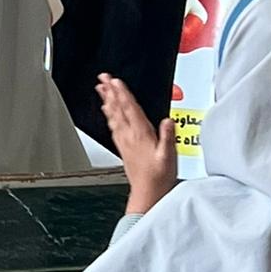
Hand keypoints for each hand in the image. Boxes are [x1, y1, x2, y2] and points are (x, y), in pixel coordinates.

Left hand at [98, 74, 176, 213]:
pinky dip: (109, 115)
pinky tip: (107, 111)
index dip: (123, 94)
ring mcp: (124, 141)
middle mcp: (130, 136)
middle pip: (118, 109)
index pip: (130, 109)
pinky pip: (113, 126)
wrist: (147, 193)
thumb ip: (168, 137)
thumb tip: (168, 121)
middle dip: (111, 92)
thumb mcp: (169, 156)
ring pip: (113, 116)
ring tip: (101, 89)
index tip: (116, 81)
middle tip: (103, 77)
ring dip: (107, 100)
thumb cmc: (159, 177)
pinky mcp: (122, 147)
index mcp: (141, 135)